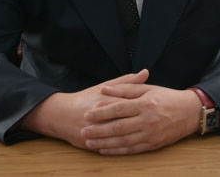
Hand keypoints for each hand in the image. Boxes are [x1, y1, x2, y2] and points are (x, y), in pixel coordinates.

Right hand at [21, 69, 148, 148]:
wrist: (60, 114)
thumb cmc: (86, 98)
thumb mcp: (105, 86)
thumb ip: (127, 81)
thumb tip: (145, 72)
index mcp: (105, 100)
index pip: (128, 103)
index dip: (144, 106)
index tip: (159, 107)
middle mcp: (99, 116)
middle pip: (124, 121)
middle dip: (141, 123)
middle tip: (158, 124)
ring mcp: (94, 131)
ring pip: (115, 136)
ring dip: (132, 137)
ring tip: (148, 136)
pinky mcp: (89, 143)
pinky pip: (107, 147)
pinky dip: (119, 148)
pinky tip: (132, 147)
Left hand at [79, 75, 200, 154]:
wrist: (190, 112)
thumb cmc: (168, 98)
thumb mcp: (149, 88)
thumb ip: (126, 88)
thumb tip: (105, 89)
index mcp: (146, 104)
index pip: (119, 108)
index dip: (101, 112)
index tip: (87, 114)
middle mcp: (147, 120)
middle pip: (118, 126)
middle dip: (98, 130)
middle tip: (83, 131)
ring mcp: (150, 134)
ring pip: (123, 140)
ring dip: (104, 142)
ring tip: (89, 142)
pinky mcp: (153, 144)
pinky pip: (131, 149)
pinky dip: (117, 151)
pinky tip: (105, 149)